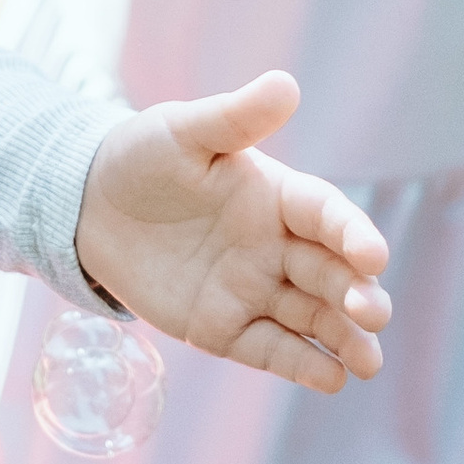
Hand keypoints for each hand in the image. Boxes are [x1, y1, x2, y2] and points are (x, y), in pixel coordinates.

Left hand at [72, 70, 390, 392]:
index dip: (352, 233)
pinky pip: (270, 350)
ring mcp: (254, 291)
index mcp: (277, 197)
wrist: (90, 206)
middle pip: (330, 275)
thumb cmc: (144, 158)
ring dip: (345, 339)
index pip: (326, 216)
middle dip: (357, 295)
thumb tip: (286, 84)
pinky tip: (331, 378)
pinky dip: (302, 365)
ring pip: (313, 319)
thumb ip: (234, 118)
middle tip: (374, 314)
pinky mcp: (225, 329)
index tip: (373, 254)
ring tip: (369, 363)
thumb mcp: (184, 132)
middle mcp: (277, 247)